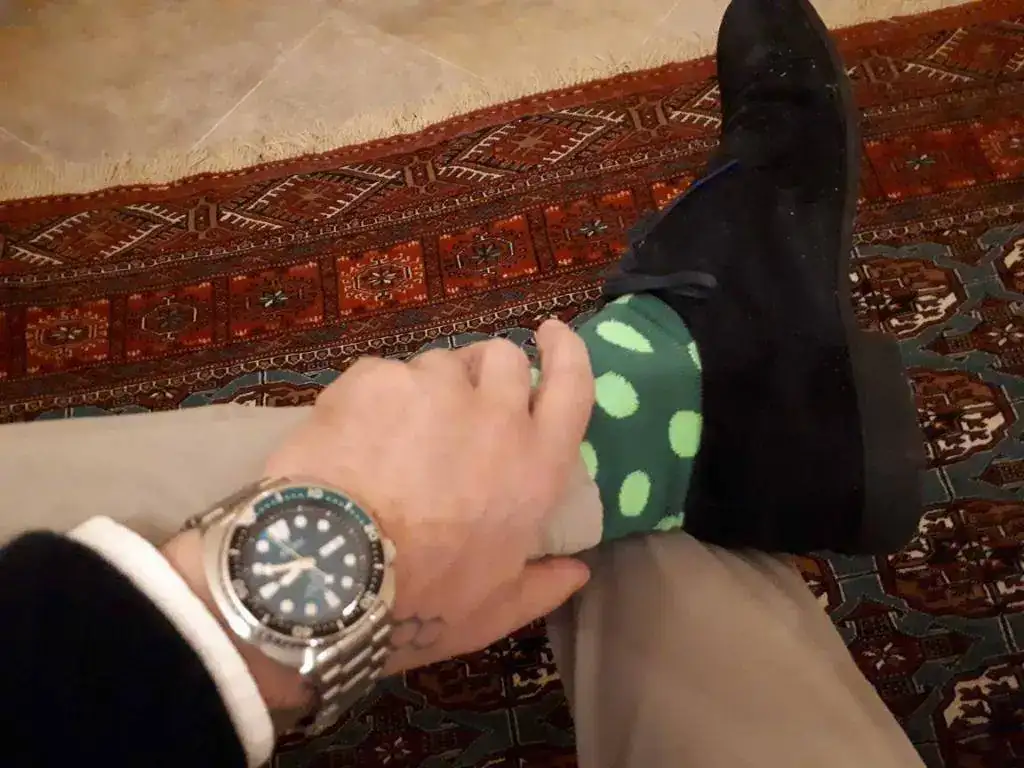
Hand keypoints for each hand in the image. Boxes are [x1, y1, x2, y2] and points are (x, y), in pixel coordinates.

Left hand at [265, 319, 593, 673]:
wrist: (330, 575)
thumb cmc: (422, 601)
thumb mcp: (492, 612)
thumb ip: (541, 587)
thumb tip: (578, 572)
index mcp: (535, 465)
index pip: (572, 384)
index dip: (566, 351)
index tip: (551, 333)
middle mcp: (495, 413)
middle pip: (504, 357)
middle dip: (487, 370)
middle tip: (462, 402)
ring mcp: (433, 389)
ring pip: (438, 362)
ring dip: (428, 387)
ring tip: (395, 431)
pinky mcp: (375, 378)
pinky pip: (381, 373)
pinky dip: (373, 397)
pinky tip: (351, 437)